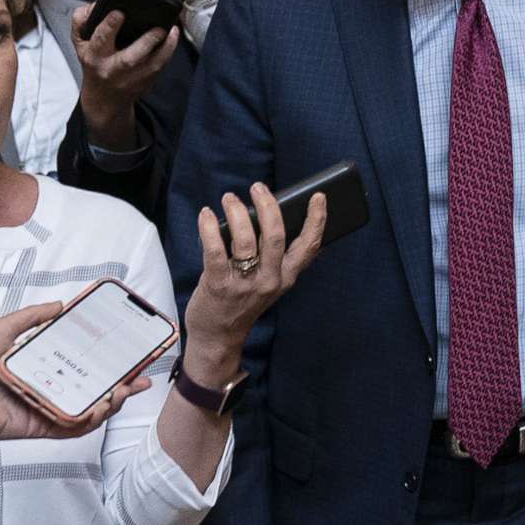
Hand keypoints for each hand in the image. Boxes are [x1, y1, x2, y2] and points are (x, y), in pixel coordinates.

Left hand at [0, 301, 150, 456]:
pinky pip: (72, 426)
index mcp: (38, 366)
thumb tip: (58, 304)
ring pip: (88, 408)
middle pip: (91, 387)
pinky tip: (105, 406)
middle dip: (120, 384)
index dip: (104, 358)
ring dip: (112, 401)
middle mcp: (46, 388)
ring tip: (126, 389)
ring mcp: (46, 409)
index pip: (79, 362)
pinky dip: (91, 419)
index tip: (125, 350)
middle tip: (141, 376)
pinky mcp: (41, 427)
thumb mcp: (1, 329)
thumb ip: (30, 318)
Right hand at [74, 8, 180, 146]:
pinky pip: (160, 68)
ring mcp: (131, 78)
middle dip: (145, 42)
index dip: (109, 26)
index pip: (100, 40)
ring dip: (165, 49)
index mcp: (94, 56)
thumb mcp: (80, 43)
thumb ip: (81, 21)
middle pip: (129, 58)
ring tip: (172, 31)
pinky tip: (172, 40)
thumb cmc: (94, 64)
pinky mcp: (146, 83)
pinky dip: (168, 54)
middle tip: (158, 28)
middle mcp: (113, 69)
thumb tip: (95, 5)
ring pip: (152, 65)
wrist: (104, 98)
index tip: (120, 12)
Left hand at [184, 184, 329, 377]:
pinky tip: (206, 214)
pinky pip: (215, 250)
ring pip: (245, 239)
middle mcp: (268, 280)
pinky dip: (209, 228)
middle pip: (275, 236)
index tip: (318, 197)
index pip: (309, 247)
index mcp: (285, 277)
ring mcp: (243, 284)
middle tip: (258, 187)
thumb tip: (271, 216)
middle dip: (268, 205)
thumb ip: (275, 257)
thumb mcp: (269, 283)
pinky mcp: (218, 285)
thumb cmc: (242, 302)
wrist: (218, 336)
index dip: (317, 220)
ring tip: (230, 198)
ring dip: (237, 212)